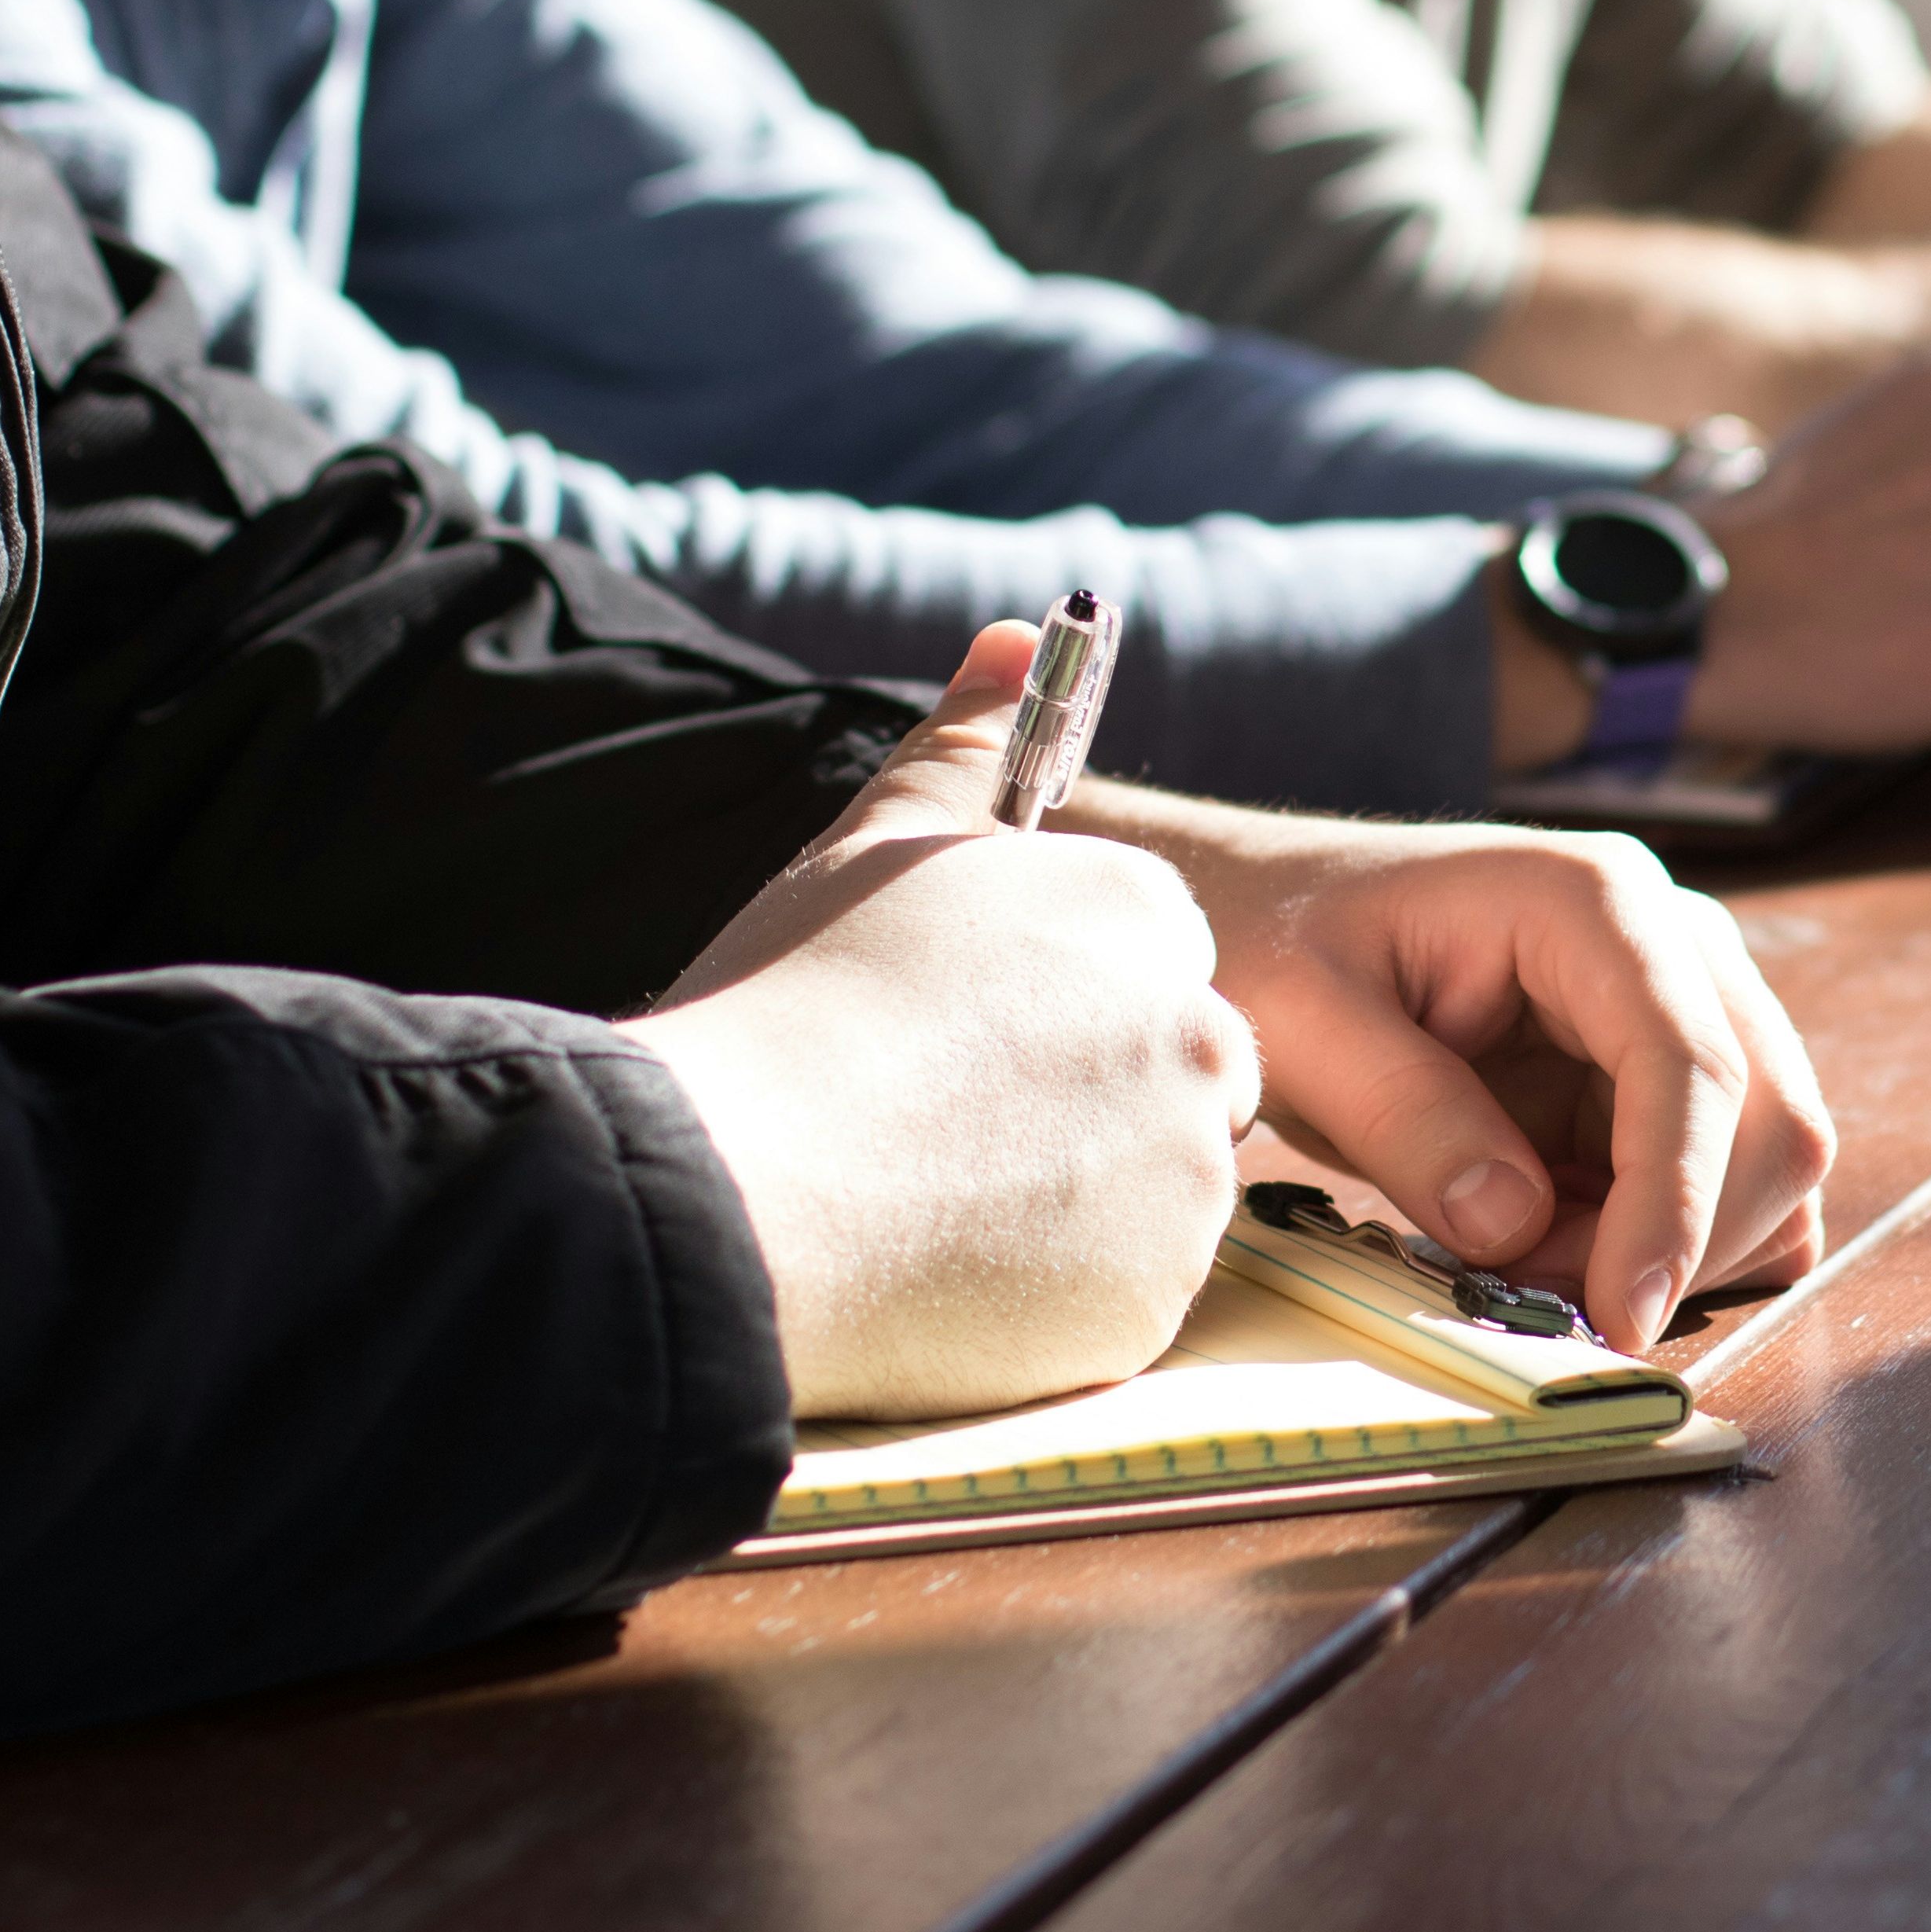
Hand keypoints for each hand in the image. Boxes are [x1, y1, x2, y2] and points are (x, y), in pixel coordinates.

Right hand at [629, 622, 1255, 1420]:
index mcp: (1140, 915)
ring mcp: (1188, 1172)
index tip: (970, 1041)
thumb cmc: (792, 1007)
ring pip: (1156, 1185)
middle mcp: (1197, 1033)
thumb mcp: (876, 845)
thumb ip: (966, 743)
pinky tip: (950, 1269)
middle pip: (1177, 1073)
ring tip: (935, 1196)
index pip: (1153, 959)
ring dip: (1075, 1197)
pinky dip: (1059, 1291)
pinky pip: (1129, 1291)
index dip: (1057, 1006)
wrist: (733, 1193)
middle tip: (949, 1127)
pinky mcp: (1160, 1295)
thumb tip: (1016, 636)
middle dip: (1088, 1101)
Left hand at [1065, 795, 1835, 1351]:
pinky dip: (1674, 1245)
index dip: (1674, 1200)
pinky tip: (1568, 1250)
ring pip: (1766, 1160)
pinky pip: (1730, 1182)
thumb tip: (1514, 1224)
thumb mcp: (1301, 1022)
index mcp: (1593, 901)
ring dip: (1672, 1249)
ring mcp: (1683, 1006)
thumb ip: (1406, 1116)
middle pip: (1769, 1116)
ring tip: (1525, 1260)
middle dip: (1677, 1238)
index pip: (1690, 1061)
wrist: (1267, 913)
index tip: (1622, 1315)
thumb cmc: (1278, 942)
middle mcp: (1672, 943)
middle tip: (1534, 1296)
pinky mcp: (1666, 1076)